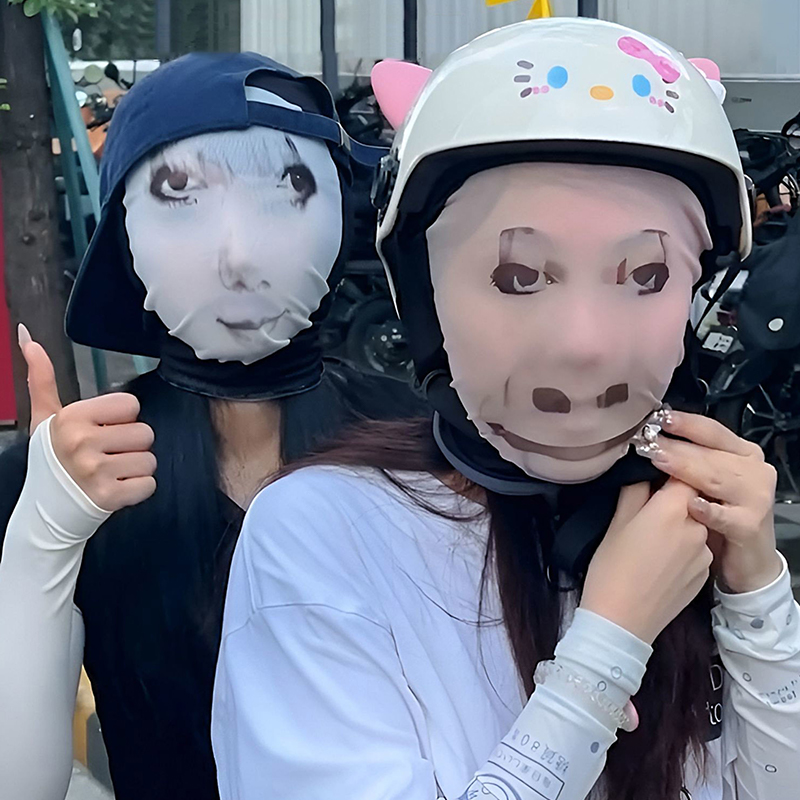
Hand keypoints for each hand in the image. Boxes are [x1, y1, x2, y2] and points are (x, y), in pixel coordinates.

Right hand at [19, 324, 156, 511]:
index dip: (122, 419)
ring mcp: (95, 471)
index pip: (131, 405)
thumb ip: (42, 378)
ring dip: (136, 468)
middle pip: (145, 433)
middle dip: (132, 445)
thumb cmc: (52, 459)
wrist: (44, 510)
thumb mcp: (45, 419)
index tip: (103, 430)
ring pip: (150, 460)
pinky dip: (138, 489)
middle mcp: (82, 443)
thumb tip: (27, 336)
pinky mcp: (109, 497)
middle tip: (108, 454)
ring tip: (112, 471)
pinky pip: (149, 485)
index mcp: (71, 418)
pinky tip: (116, 488)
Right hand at [581, 479, 711, 644]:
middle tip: (647, 510)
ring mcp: (704, 553)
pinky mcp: (705, 575)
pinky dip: (683, 549)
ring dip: (680, 525)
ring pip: (695, 525)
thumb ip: (635, 489)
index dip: (669, 471)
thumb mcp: (616, 521)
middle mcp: (696, 527)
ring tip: (652, 541)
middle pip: (692, 500)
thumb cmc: (611, 568)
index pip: (684, 473)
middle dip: (674, 499)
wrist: (621, 622)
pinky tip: (660, 561)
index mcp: (673, 508)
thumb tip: (643, 471)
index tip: (655, 473)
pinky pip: (696, 550)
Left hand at [651, 411, 781, 593]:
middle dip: (679, 447)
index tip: (660, 419)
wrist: (747, 562)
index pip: (712, 432)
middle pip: (712, 453)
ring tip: (660, 461)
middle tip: (651, 443)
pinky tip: (691, 505)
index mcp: (742, 453)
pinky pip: (726, 516)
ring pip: (718, 478)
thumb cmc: (721, 515)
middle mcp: (754, 470)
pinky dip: (709, 510)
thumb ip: (690, 462)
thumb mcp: (706, 483)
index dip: (686, 425)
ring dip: (687, 470)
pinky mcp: (751, 526)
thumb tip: (653, 441)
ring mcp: (756, 498)